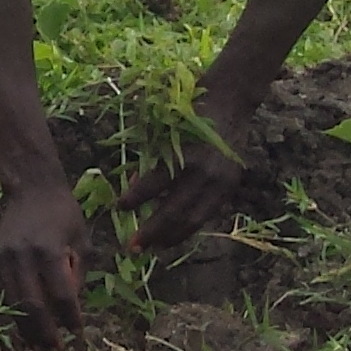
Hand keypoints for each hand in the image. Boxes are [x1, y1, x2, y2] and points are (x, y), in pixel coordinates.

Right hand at [0, 183, 92, 342]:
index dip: (70, 318)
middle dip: (45, 331)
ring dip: (27, 327)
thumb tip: (70, 310)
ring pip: (13, 302)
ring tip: (39, 345)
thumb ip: (77, 276)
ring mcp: (3, 256)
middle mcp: (22, 254)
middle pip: (32, 305)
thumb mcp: (82, 242)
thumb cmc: (64, 214)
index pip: (61, 295)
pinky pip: (3, 291)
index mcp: (49, 250)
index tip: (78, 334)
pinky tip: (25, 324)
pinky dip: (14, 310)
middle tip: (56, 349)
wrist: (32, 188)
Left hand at [126, 94, 258, 254]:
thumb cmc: (191, 111)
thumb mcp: (167, 130)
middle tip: (132, 246)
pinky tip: (176, 235)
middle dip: (152, 231)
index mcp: (184, 154)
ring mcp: (220, 183)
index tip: (119, 208)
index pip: (155, 184)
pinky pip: (208, 214)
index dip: (135, 199)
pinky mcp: (230, 186)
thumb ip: (153, 159)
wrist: (232, 102)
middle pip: (174, 211)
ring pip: (193, 219)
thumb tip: (136, 186)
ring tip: (153, 248)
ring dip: (172, 237)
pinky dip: (190, 226)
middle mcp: (204, 173)